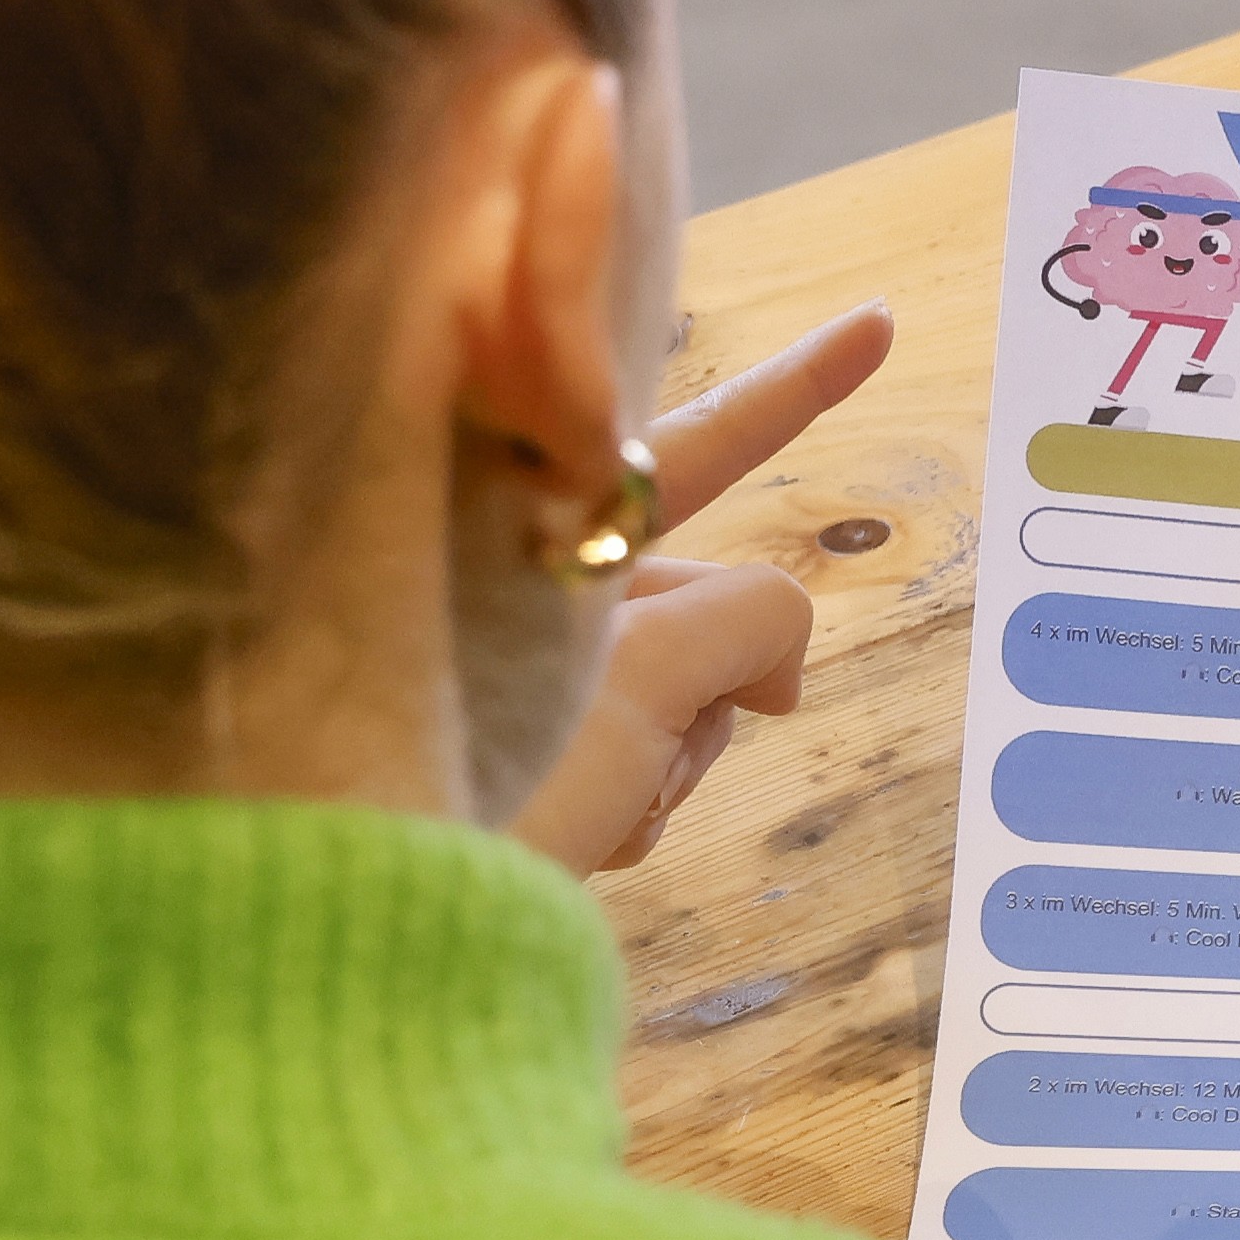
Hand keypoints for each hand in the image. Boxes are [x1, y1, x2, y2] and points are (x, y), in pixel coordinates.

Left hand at [509, 303, 896, 873]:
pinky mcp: (496, 744)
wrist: (362, 918)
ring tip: (591, 804)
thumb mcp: (654, 667)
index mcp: (529, 515)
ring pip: (672, 694)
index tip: (877, 321)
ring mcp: (502, 662)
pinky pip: (620, 759)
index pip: (692, 438)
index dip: (794, 388)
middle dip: (711, 681)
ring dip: (666, 761)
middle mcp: (511, 571)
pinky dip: (621, 804)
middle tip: (657, 748)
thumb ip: (758, 615)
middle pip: (697, 599)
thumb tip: (774, 668)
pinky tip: (576, 840)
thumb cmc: (476, 763)